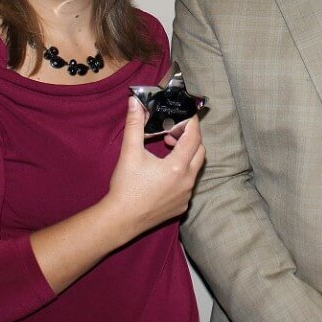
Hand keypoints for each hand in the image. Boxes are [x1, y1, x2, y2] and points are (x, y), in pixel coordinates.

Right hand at [105, 97, 205, 236]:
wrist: (121, 219)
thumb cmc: (125, 186)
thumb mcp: (129, 153)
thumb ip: (134, 125)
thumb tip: (135, 102)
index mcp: (178, 166)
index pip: (194, 137)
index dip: (191, 124)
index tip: (185, 116)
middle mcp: (187, 181)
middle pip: (200, 152)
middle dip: (189, 140)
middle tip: (170, 135)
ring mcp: (187, 196)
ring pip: (195, 169)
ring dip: (185, 157)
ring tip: (165, 153)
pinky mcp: (182, 207)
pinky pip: (188, 185)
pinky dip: (181, 175)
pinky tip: (164, 175)